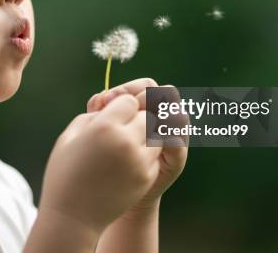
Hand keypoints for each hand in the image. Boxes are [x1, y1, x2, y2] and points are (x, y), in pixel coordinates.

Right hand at [37, 94, 162, 234]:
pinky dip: (147, 150)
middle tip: (125, 123)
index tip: (113, 111)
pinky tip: (131, 156)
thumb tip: (111, 102)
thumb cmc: (65, 172)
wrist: (72, 216)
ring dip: (145, 132)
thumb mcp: (70, 136)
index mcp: (104, 126)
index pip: (128, 99)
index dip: (121, 103)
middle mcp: (126, 141)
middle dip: (137, 116)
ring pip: (155, 133)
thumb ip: (94, 114)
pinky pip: (154, 153)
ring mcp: (139, 160)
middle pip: (146, 115)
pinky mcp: (146, 177)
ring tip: (129, 139)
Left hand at [87, 78, 188, 209]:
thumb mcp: (100, 127)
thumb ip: (99, 109)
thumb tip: (100, 98)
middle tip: (123, 112)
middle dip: (145, 100)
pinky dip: (164, 139)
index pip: (146, 86)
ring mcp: (174, 136)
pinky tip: (143, 144)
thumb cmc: (107, 153)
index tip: (107, 100)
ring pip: (177, 115)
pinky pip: (178, 142)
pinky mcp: (177, 156)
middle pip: (166, 94)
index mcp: (146, 105)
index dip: (129, 89)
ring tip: (133, 127)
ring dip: (158, 117)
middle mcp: (164, 117)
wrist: (118, 191)